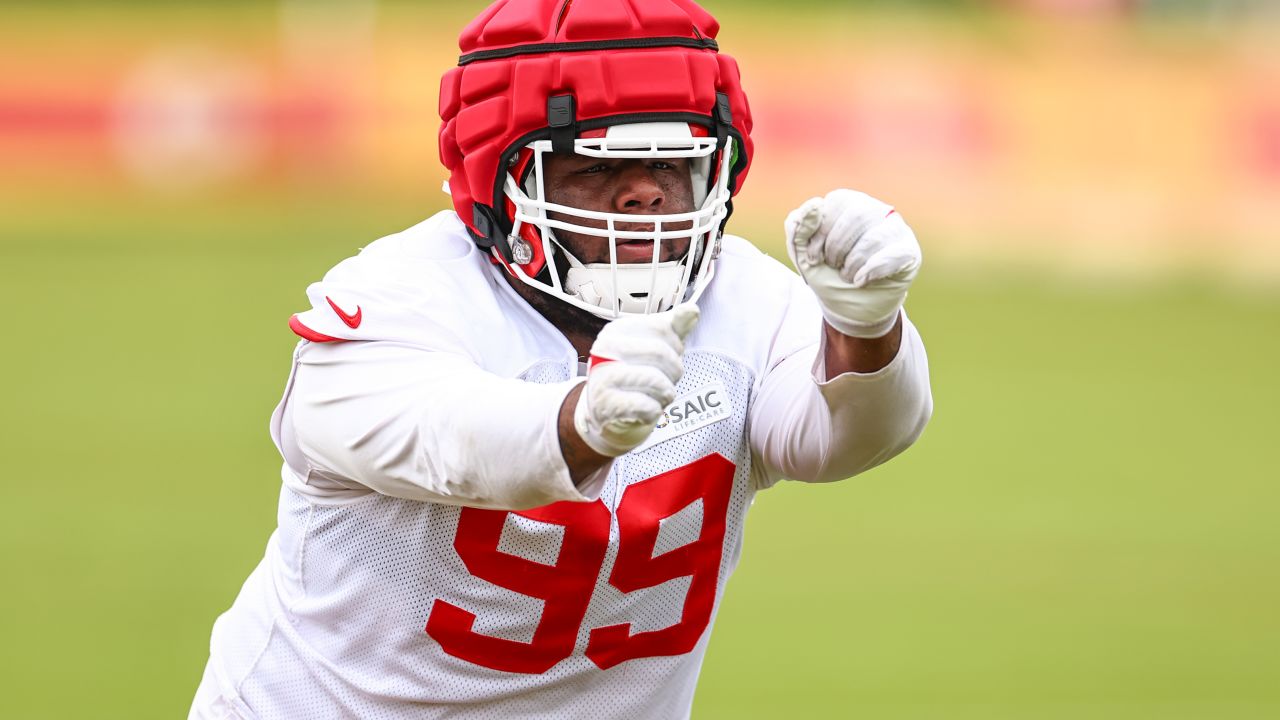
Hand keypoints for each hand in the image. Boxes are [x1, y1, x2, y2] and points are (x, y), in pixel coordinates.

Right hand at [573, 303, 699, 456]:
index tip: (671, 357)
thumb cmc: (636, 376)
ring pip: (656, 381)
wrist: (609, 413)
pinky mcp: (605, 406)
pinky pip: (647, 406)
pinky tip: (647, 409)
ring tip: (658, 396)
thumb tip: (692, 310)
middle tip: (667, 380)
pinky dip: (655, 411)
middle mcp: (605, 350)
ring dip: (666, 393)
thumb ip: (674, 328)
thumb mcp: (656, 347)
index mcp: (617, 330)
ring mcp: (602, 377)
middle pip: (660, 353)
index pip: (661, 328)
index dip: (676, 346)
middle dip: (674, 371)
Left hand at [785, 189, 921, 337]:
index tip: (813, 258)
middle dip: (837, 247)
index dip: (821, 231)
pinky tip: (861, 281)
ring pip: (875, 237)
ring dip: (853, 263)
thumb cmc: (827, 275)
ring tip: (847, 276)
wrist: (848, 309)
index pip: (839, 201)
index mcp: (850, 204)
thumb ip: (799, 228)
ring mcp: (896, 230)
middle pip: (858, 215)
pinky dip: (871, 271)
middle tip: (831, 266)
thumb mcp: (803, 254)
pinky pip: (894, 254)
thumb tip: (814, 204)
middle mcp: (877, 211)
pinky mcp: (909, 252)